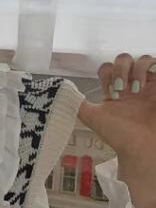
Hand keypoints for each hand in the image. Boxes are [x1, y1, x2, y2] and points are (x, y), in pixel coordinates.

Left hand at [78, 53, 155, 207]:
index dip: (107, 74)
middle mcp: (131, 86)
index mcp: (114, 92)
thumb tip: (61, 92)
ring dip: (135, 70)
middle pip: (122, 59)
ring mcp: (148, 85)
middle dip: (120, 70)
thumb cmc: (119, 135)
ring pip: (141, 60)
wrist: (141, 147)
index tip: (110, 93)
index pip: (107, 69)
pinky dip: (149, 68)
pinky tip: (144, 85)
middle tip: (121, 90)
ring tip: (135, 89)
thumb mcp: (93, 118)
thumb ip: (78, 105)